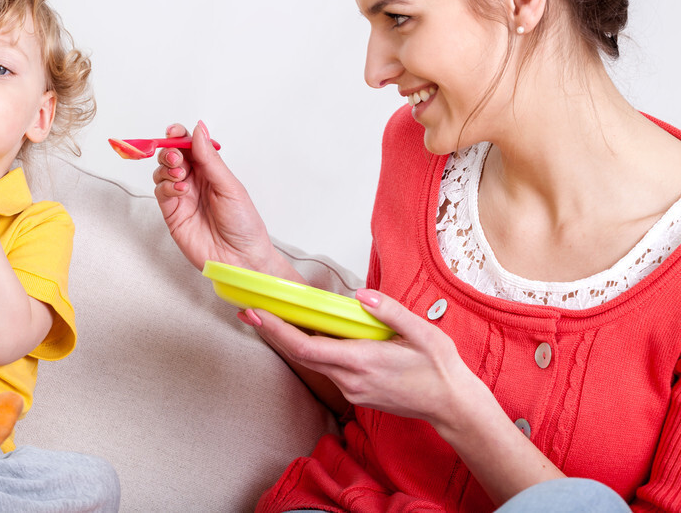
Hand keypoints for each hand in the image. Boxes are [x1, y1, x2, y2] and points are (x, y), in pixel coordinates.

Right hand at [153, 121, 283, 274]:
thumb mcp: (230, 186)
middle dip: (169, 151)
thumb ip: (210, 159)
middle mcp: (195, 180)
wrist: (240, 258)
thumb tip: (199, 129)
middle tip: (176, 158)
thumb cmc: (243, 224)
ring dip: (167, 168)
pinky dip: (166, 186)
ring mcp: (182, 196)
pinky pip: (160, 191)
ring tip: (180, 177)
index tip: (174, 132)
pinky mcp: (172, 213)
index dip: (180, 135)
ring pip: (163, 171)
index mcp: (211, 170)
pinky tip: (180, 191)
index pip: (190, 145)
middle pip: (172, 155)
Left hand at [242, 289, 486, 428]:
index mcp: (363, 361)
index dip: (278, 331)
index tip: (258, 313)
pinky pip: (325, 368)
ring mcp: (351, 390)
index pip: (307, 348)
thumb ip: (390, 312)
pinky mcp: (355, 393)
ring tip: (270, 318)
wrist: (452, 406)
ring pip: (311, 363)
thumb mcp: (422, 333)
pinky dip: (309, 351)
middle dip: (273, 332)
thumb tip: (361, 295)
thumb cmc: (440, 369)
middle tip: (249, 311)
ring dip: (289, 342)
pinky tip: (304, 335)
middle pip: (300, 356)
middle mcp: (350, 380)